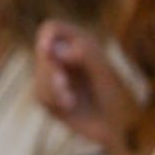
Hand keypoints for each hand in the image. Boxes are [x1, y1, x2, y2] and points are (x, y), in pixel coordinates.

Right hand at [33, 20, 139, 154]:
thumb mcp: (104, 70)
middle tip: (63, 83)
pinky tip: (69, 106)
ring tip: (71, 100)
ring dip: (53, 89)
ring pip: (38, 76)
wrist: (116, 125)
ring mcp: (53, 77)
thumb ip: (84, 54)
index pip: (51, 29)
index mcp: (78, 44)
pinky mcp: (47, 97)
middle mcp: (63, 58)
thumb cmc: (115, 95)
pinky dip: (54, 100)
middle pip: (41, 54)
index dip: (46, 36)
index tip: (47, 49)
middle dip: (50, 69)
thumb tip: (54, 49)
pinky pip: (40, 94)